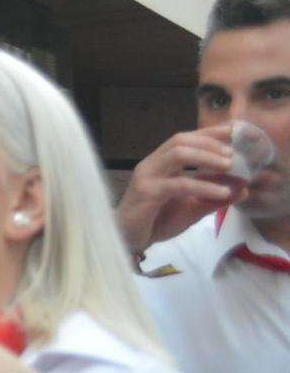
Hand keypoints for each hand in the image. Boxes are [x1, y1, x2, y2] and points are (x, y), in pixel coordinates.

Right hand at [115, 123, 240, 254]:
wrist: (129, 241)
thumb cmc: (157, 222)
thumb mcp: (192, 208)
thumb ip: (215, 197)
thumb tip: (243, 189)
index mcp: (161, 163)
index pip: (185, 139)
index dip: (209, 133)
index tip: (235, 131)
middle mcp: (152, 164)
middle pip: (180, 140)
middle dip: (210, 143)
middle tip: (235, 154)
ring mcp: (147, 176)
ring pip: (177, 154)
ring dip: (207, 157)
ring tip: (230, 166)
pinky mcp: (146, 192)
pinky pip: (179, 184)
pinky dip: (203, 186)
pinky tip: (223, 192)